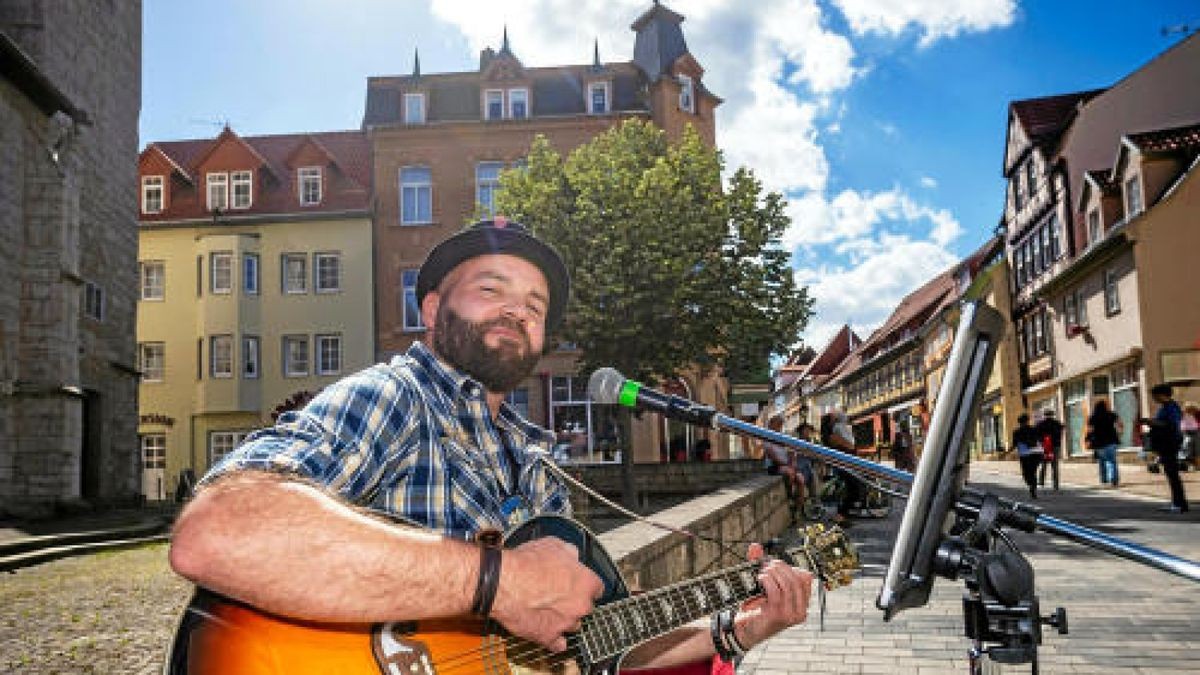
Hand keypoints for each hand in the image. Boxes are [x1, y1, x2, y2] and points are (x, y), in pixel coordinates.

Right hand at [489, 537, 603, 652]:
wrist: (504, 583)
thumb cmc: (527, 564)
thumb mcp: (553, 545)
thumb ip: (569, 552)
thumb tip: (572, 555)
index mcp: (585, 582)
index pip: (597, 587)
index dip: (586, 584)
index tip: (579, 583)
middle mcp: (580, 605)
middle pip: (585, 607)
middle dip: (575, 602)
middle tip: (559, 594)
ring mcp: (565, 623)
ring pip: (573, 625)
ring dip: (565, 619)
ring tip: (550, 611)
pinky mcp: (548, 637)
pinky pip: (558, 644)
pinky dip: (555, 640)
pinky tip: (549, 632)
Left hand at [733, 543, 813, 648]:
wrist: (743, 630)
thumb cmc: (755, 609)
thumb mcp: (763, 587)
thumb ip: (760, 566)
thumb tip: (755, 546)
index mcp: (801, 605)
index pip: (806, 579)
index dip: (792, 567)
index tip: (778, 565)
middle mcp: (800, 612)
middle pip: (798, 580)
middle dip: (782, 568)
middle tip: (769, 564)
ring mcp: (790, 616)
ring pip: (788, 585)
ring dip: (775, 573)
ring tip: (764, 571)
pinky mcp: (777, 616)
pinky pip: (776, 593)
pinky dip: (768, 581)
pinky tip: (761, 579)